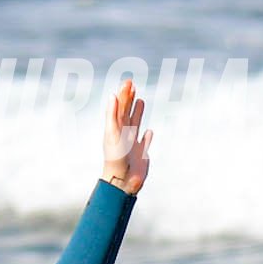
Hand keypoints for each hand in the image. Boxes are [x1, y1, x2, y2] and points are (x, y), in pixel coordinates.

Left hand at [98, 79, 150, 195]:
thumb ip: (112, 115)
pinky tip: (149, 132)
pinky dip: (147, 137)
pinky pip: (145, 143)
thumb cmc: (116, 158)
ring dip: (138, 113)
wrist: (121, 181)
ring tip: (141, 102)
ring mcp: (132, 145)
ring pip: (135, 125)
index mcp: (116, 129)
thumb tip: (113, 95)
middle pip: (126, 113)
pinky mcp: (141, 155)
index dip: (124, 94)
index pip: (120, 107)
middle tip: (133, 85)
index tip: (129, 82)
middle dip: (129, 100)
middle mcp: (124, 135)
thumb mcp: (113, 133)